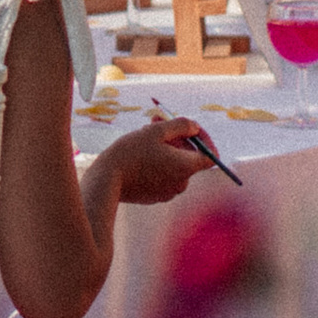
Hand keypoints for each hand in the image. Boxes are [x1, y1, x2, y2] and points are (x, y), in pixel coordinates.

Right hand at [98, 118, 213, 206]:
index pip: (211, 156)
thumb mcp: (155, 131)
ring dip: (165, 147)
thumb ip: (180, 125)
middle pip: (189, 157)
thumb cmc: (131, 153)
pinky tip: (139, 152)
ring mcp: (168, 191)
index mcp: (186, 167)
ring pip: (174, 164)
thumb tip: (194, 127)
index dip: (204, 139)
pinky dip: (157, 161)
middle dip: (177, 137)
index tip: (190, 128)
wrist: (106, 181)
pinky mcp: (155, 195)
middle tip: (157, 121)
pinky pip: (163, 175)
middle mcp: (182, 182)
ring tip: (144, 134)